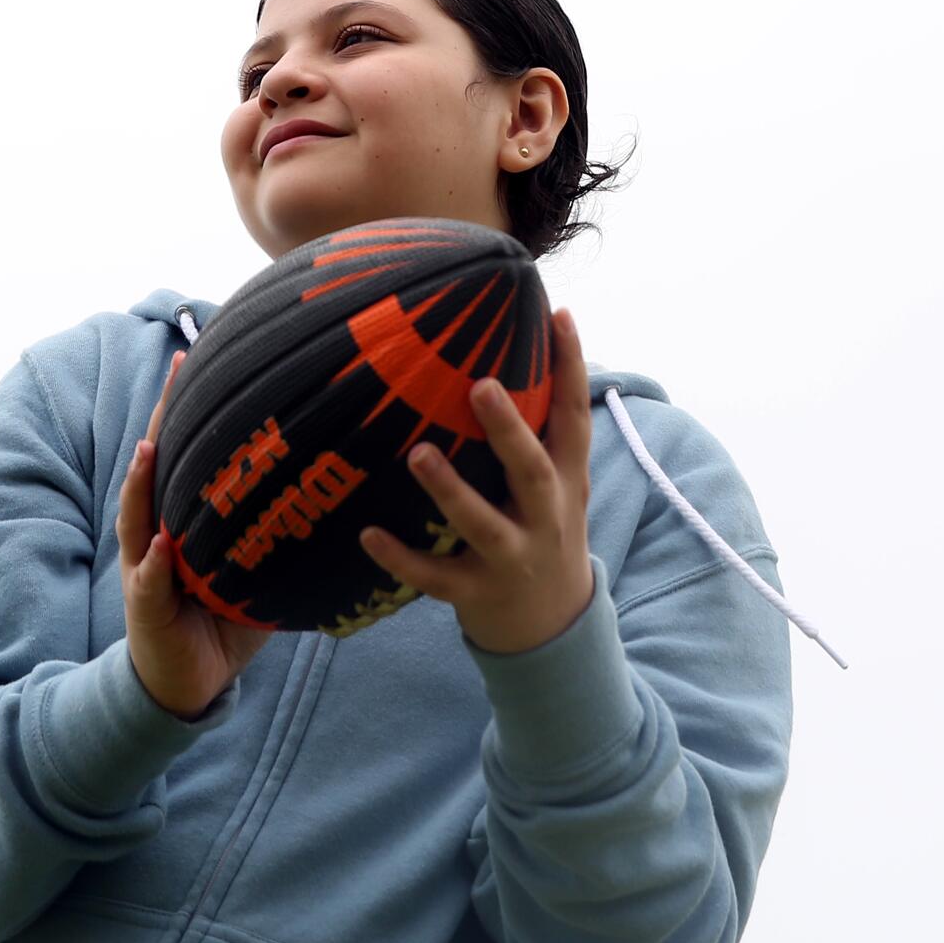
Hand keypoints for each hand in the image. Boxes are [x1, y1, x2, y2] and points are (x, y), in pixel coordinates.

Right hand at [118, 350, 272, 719]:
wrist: (187, 681)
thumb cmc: (223, 617)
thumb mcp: (253, 568)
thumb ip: (277, 533)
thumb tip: (337, 493)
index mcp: (182, 521)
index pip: (186, 455)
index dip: (192, 409)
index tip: (202, 357)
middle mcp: (156, 535)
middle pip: (155, 468)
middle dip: (164, 422)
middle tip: (176, 374)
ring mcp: (145, 569)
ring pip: (139, 518)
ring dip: (144, 483)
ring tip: (151, 449)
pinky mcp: (146, 608)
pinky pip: (150, 582)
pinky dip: (156, 565)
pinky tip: (164, 546)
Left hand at [359, 308, 594, 653]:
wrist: (552, 629)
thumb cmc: (543, 532)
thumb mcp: (560, 486)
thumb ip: (542, 432)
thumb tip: (512, 348)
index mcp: (568, 483)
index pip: (574, 420)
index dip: (571, 367)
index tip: (559, 314)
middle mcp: (546, 520)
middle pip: (534, 473)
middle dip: (510, 432)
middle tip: (481, 385)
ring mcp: (511, 560)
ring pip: (482, 526)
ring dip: (451, 491)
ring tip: (419, 454)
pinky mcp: (475, 595)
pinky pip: (436, 577)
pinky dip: (402, 558)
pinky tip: (368, 534)